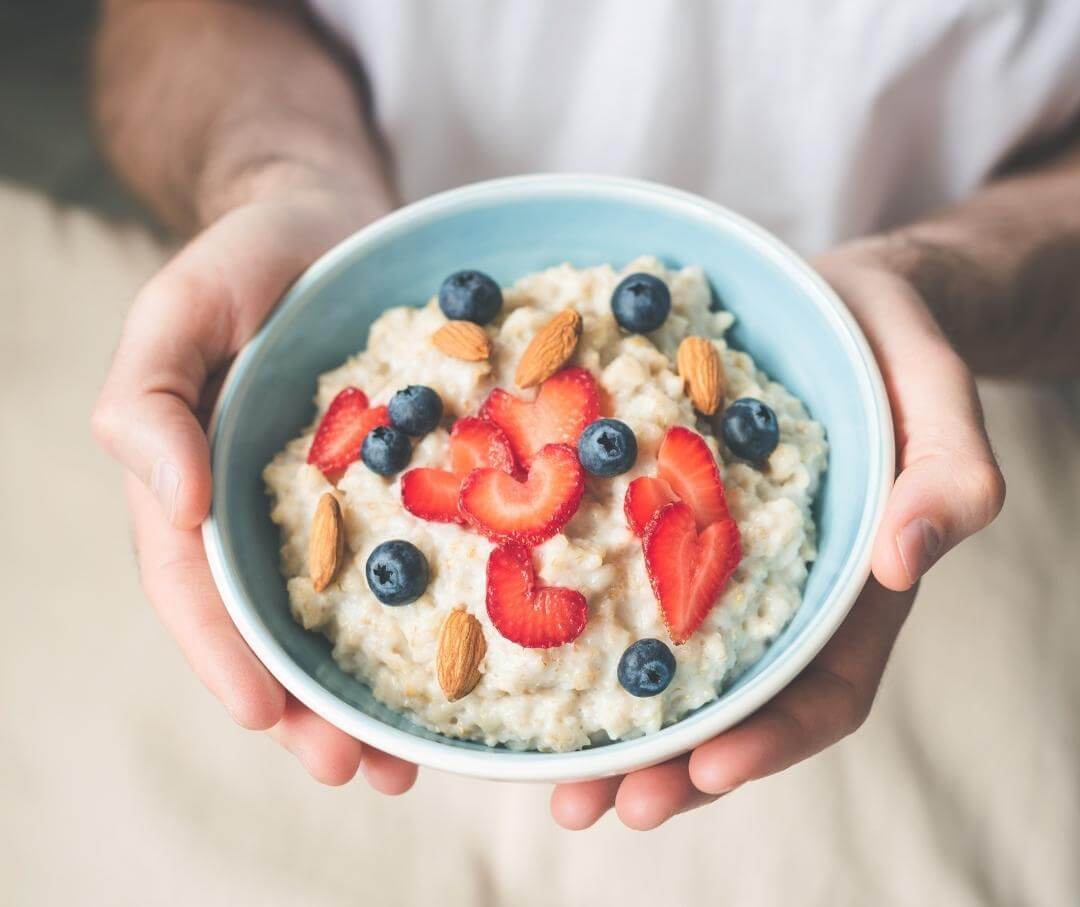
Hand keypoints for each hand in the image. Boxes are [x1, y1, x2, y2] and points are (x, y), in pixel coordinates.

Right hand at [93, 179, 417, 791]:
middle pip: (278, 631)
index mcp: (200, 487)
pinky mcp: (411, 487)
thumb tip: (174, 504)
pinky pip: (425, 560)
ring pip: (351, 619)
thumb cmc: (247, 261)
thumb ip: (149, 397)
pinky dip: (446, 616)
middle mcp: (271, 515)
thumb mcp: (179, 306)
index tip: (270, 719)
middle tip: (362, 770)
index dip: (227, 659)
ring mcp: (345, 507)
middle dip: (311, 710)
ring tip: (416, 759)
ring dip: (378, 694)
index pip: (199, 590)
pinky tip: (485, 660)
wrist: (335, 221)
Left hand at [550, 246, 1004, 829]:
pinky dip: (579, 629)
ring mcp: (711, 558)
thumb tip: (909, 560)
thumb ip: (948, 471)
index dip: (771, 739)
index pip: (823, 688)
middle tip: (598, 806)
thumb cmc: (889, 343)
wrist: (829, 297)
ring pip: (664, 663)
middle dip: (668, 763)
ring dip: (613, 726)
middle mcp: (775, 589)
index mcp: (849, 583)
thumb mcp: (935, 389)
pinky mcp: (659, 514)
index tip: (707, 771)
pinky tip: (521, 643)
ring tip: (553, 777)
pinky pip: (618, 582)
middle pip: (727, 701)